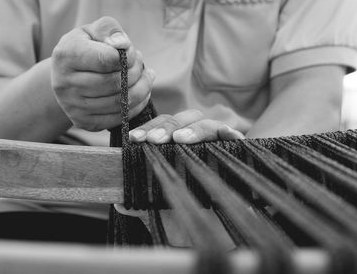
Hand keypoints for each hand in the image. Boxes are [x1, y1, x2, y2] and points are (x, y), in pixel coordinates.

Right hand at [51, 17, 153, 131]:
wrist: (68, 75)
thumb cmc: (87, 48)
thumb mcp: (94, 31)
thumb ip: (109, 30)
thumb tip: (122, 45)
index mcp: (66, 55)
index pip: (108, 60)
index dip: (127, 56)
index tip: (131, 52)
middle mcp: (64, 83)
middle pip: (116, 83)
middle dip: (136, 72)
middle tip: (140, 63)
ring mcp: (73, 106)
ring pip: (121, 102)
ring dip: (142, 88)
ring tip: (144, 76)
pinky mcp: (84, 122)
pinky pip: (120, 118)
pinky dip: (138, 105)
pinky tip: (141, 92)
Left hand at [117, 109, 243, 247]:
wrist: (210, 238)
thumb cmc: (183, 220)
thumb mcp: (156, 212)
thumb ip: (138, 204)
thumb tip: (120, 202)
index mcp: (175, 150)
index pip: (162, 127)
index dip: (149, 128)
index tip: (134, 138)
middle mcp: (195, 144)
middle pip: (184, 119)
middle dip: (168, 126)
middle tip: (154, 139)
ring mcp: (216, 148)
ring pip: (208, 124)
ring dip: (194, 129)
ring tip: (180, 139)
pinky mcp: (236, 155)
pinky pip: (235, 137)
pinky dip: (230, 132)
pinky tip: (227, 134)